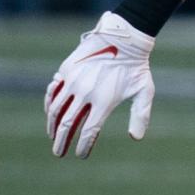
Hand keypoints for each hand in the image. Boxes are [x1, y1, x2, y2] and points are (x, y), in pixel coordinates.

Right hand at [44, 12, 155, 158]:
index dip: (84, 146)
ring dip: (52, 126)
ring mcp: (74, 81)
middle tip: (59, 153)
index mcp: (105, 101)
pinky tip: (51, 114)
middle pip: (67, 124)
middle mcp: (86, 93)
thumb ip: (140, 115)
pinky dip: (49, 106)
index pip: (89, 131)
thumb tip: (135, 138)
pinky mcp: (67, 70)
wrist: (124, 38)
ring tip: (53, 137)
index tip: (81, 155)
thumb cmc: (136, 67)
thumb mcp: (144, 90)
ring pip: (56, 110)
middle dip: (61, 142)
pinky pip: (53, 92)